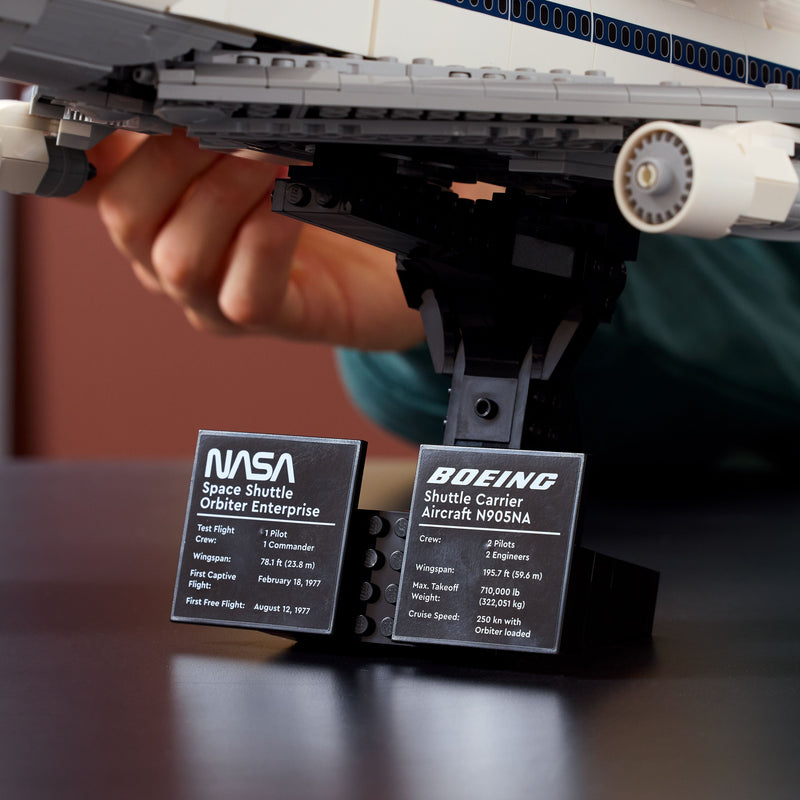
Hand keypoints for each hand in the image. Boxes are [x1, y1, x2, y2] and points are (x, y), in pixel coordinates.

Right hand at [82, 130, 423, 349]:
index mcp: (159, 211)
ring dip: (229, 192)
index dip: (92, 146)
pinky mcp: (271, 321)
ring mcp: (217, 302)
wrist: (387, 257)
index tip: (141, 107)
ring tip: (274, 154)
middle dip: (177, 157)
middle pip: (127, 217)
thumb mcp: (257, 153)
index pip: (90, 183)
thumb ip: (207, 128)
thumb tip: (172, 92)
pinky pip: (245, 292)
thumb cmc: (321, 198)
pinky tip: (295, 200)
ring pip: (180, 259)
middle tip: (231, 121)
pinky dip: (268, 234)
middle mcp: (172, 263)